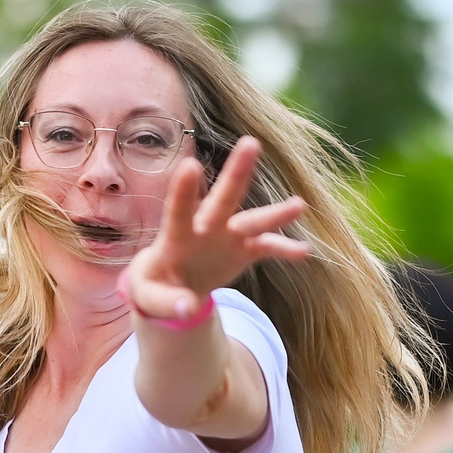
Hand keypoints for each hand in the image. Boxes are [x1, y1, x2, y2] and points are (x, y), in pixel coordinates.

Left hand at [120, 136, 310, 325]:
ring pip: (252, 221)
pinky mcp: (243, 250)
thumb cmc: (154, 287)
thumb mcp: (148, 297)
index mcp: (175, 237)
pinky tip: (304, 251)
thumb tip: (187, 310)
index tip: (190, 166)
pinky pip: (267, 248)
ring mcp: (227, 236)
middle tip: (251, 142)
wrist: (174, 287)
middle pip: (221, 200)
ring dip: (274, 214)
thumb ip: (164, 302)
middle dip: (236, 174)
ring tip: (299, 205)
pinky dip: (284, 250)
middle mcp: (205, 228)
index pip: (178, 211)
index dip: (183, 191)